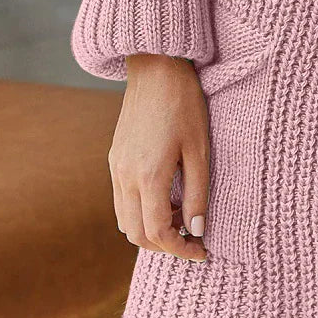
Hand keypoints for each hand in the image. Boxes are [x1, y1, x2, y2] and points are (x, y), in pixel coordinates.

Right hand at [109, 54, 209, 261]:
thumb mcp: (200, 148)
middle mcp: (124, 176)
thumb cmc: (184, 104)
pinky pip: (121, 200)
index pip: (157, 233)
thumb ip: (197, 193)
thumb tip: (196, 230)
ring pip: (124, 220)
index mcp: (148, 176)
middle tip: (193, 237)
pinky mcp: (114, 158)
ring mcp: (115, 167)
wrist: (156, 67)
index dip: (180, 250)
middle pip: (136, 234)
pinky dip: (140, 211)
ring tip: (181, 215)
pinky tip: (165, 196)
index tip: (202, 250)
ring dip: (150, 229)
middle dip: (164, 244)